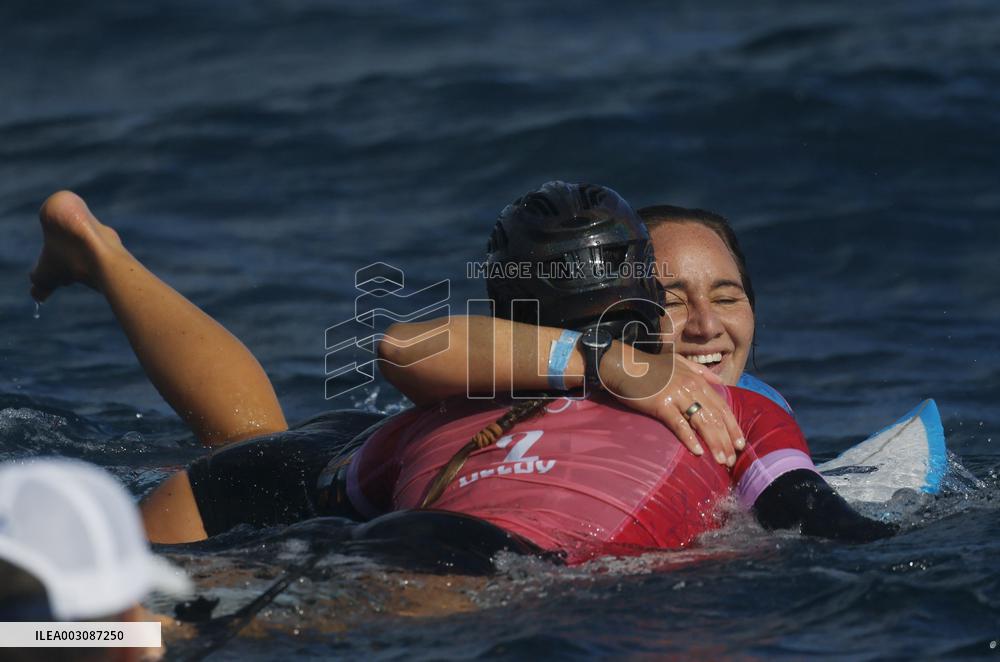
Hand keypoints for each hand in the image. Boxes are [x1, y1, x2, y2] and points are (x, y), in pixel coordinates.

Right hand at [600, 345, 745, 466]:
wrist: (625, 365)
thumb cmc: (650, 366)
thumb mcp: (680, 363)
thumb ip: (701, 372)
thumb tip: (720, 382)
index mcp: (697, 380)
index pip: (722, 406)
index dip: (733, 426)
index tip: (741, 443)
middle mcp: (691, 388)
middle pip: (715, 417)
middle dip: (727, 440)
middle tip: (733, 460)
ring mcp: (677, 396)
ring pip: (702, 422)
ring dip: (714, 443)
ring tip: (722, 460)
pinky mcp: (661, 404)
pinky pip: (679, 424)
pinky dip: (689, 438)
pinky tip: (698, 452)